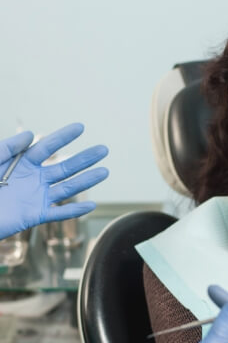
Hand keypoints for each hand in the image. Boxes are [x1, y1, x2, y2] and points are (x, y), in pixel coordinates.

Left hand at [0, 123, 108, 239]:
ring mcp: (37, 197)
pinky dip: (75, 211)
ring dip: (87, 181)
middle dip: (85, 158)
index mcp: (22, 163)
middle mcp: (34, 179)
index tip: (80, 127)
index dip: (64, 137)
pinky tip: (90, 205)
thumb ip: (8, 148)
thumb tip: (30, 135)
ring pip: (67, 188)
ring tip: (104, 171)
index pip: (47, 147)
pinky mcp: (36, 215)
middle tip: (103, 149)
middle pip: (64, 167)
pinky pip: (59, 213)